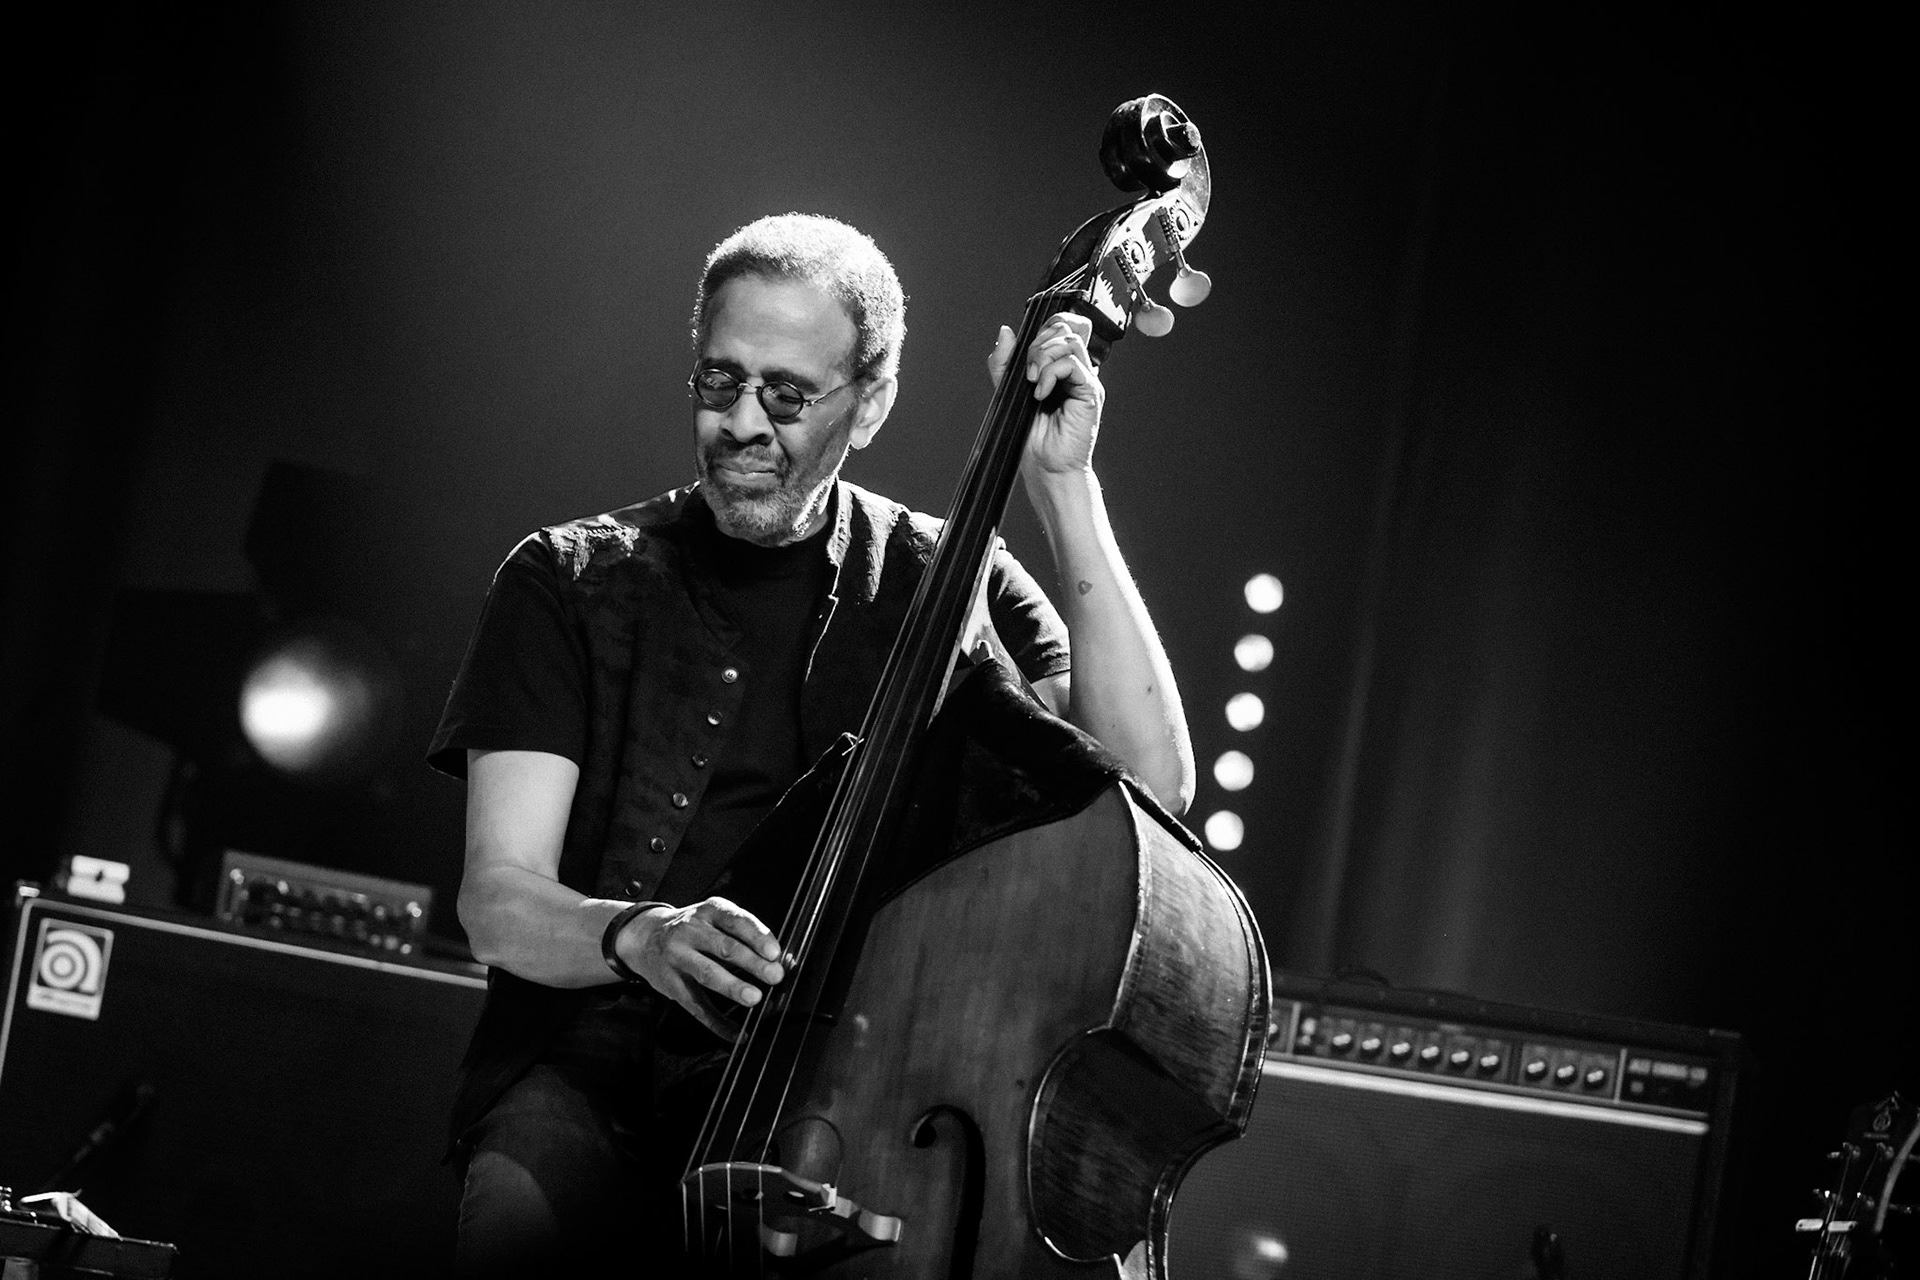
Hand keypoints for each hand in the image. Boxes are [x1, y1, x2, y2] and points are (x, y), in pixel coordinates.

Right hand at [618, 897, 786, 1038]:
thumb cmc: (692, 929)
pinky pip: (695, 1005)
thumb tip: (777, 960)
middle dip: (752, 963)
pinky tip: (736, 1033)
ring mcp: (678, 957)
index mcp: (709, 912)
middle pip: (724, 947)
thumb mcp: (713, 919)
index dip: (757, 936)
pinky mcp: (671, 984)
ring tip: (754, 998)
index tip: (774, 952)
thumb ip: (742, 935)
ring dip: (732, 986)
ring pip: (707, 973)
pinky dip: (717, 1022)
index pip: (736, 921)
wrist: (644, 936)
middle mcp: (691, 931)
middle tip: (774, 976)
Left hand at [987, 313, 1104, 476]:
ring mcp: (1085, 379)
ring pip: (1069, 341)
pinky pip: (1073, 364)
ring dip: (1043, 357)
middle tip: (1027, 372)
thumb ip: (1005, 362)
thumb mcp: (1009, 390)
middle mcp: (1076, 369)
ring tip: (1034, 382)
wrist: (1045, 466)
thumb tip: (1006, 331)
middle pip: (1064, 328)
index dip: (1043, 328)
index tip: (1026, 352)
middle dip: (1038, 344)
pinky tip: (1042, 393)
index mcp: (1060, 366)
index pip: (1060, 326)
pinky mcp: (1090, 392)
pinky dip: (1051, 374)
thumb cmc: (1031, 436)